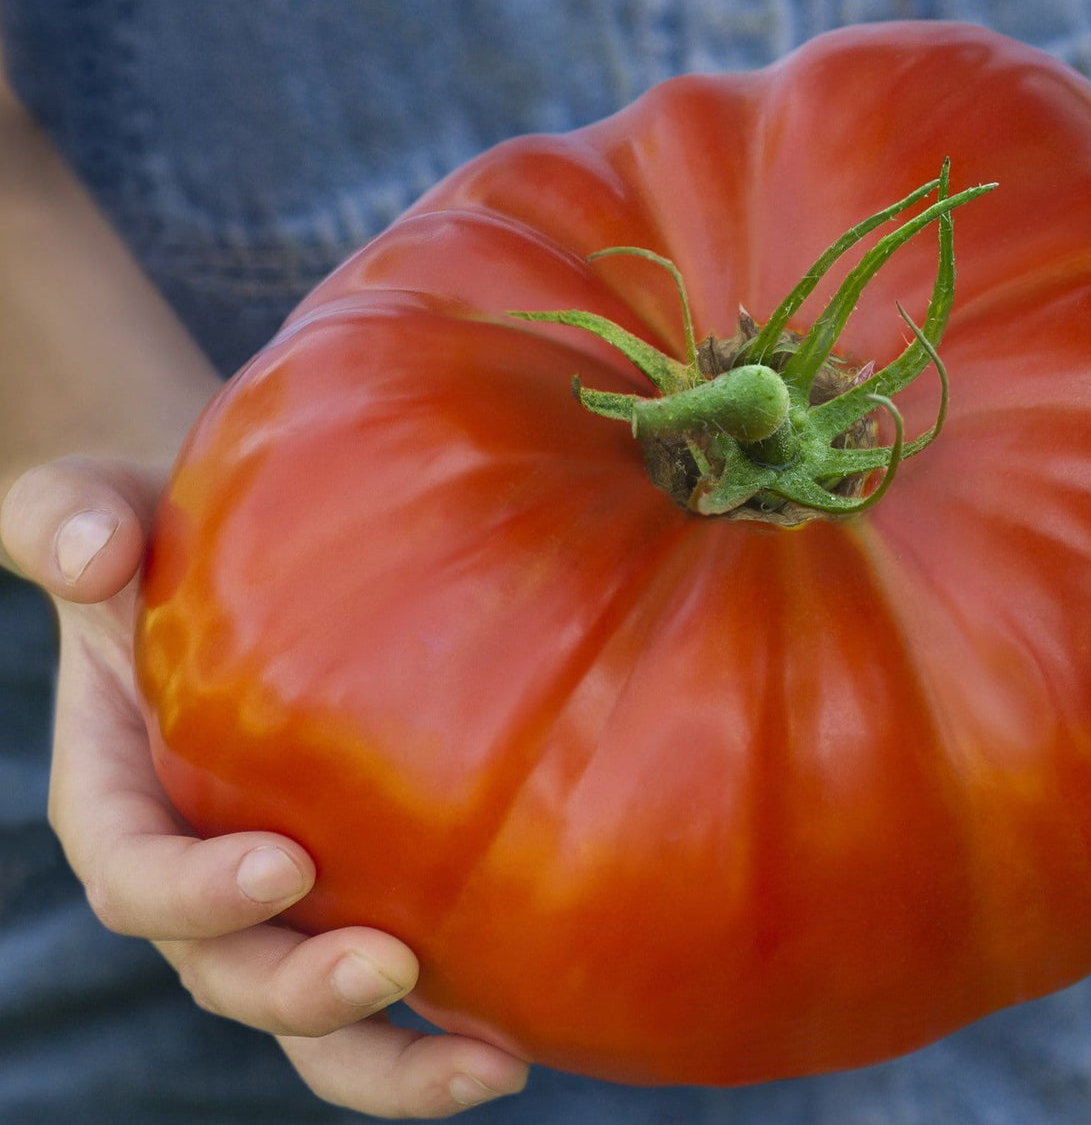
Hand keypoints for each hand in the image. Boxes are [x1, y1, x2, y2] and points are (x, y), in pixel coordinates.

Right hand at [0, 456, 528, 1116]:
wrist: (233, 555)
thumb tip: (92, 551)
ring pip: (318, 1020)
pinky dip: (454, 1017)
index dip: (193, 891)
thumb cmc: (163, 535)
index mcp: (121, 798)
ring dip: (394, 1056)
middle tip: (389, 968)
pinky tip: (534, 1023)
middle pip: (229, 975)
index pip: (135, 873)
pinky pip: (399, 978)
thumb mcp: (98, 508)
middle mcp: (199, 868)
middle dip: (301, 993)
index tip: (281, 864)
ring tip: (493, 1066)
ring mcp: (285, 896)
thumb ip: (72, 522)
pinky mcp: (363, 889)